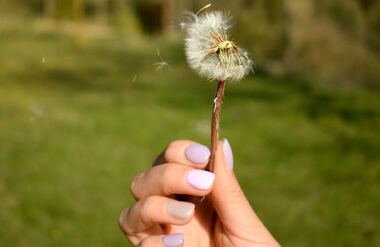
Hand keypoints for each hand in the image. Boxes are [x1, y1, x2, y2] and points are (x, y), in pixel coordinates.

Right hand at [119, 139, 280, 245]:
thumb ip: (228, 189)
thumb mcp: (245, 226)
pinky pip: (135, 239)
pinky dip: (152, 239)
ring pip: (133, 207)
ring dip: (155, 203)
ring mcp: (161, 235)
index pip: (172, 159)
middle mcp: (175, 212)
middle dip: (168, 174)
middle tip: (201, 183)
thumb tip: (222, 143)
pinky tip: (178, 245)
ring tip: (187, 217)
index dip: (180, 151)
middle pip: (147, 178)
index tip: (203, 157)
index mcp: (198, 197)